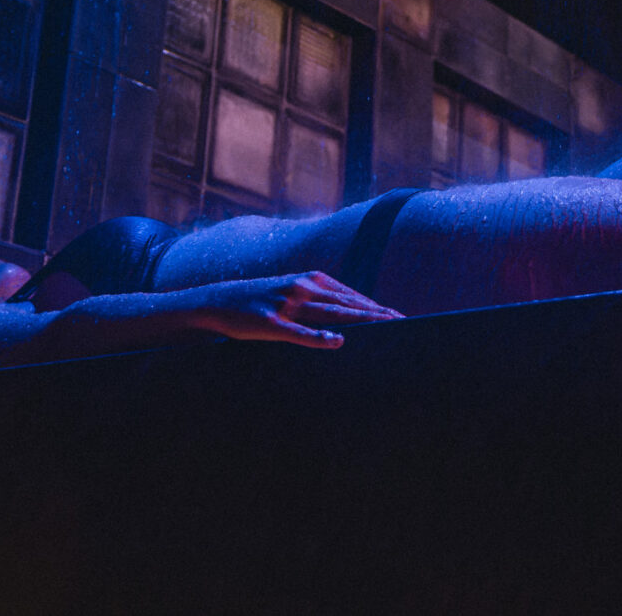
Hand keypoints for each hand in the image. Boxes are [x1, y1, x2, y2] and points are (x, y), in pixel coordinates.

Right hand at [189, 272, 401, 348]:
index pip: (350, 295)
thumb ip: (318, 300)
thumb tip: (346, 314)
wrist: (217, 300)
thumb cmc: (260, 300)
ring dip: (360, 320)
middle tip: (404, 322)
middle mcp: (302, 288)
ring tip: (384, 327)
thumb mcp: (291, 293)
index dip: (376, 306)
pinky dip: (319, 337)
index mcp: (310, 280)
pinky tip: (337, 342)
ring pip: (330, 314)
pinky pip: (298, 332)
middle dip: (377, 313)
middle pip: (347, 303)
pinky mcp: (270, 323)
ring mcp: (286, 304)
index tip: (400, 315)